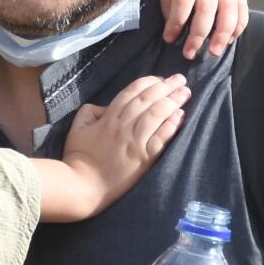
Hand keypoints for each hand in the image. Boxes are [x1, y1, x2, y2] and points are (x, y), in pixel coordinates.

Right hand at [61, 75, 190, 213]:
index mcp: (109, 117)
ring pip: (157, 114)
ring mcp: (135, 142)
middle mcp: (124, 126)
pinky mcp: (144, 158)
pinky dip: (172, 125)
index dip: (149, 82)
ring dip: (173, 101)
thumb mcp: (77, 128)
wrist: (83, 185)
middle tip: (181, 79)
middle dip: (166, 86)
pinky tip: (181, 115)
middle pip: (148, 99)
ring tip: (186, 92)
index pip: (132, 91)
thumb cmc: (79, 157)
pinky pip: (161, 138)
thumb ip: (90, 111)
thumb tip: (106, 106)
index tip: (161, 78)